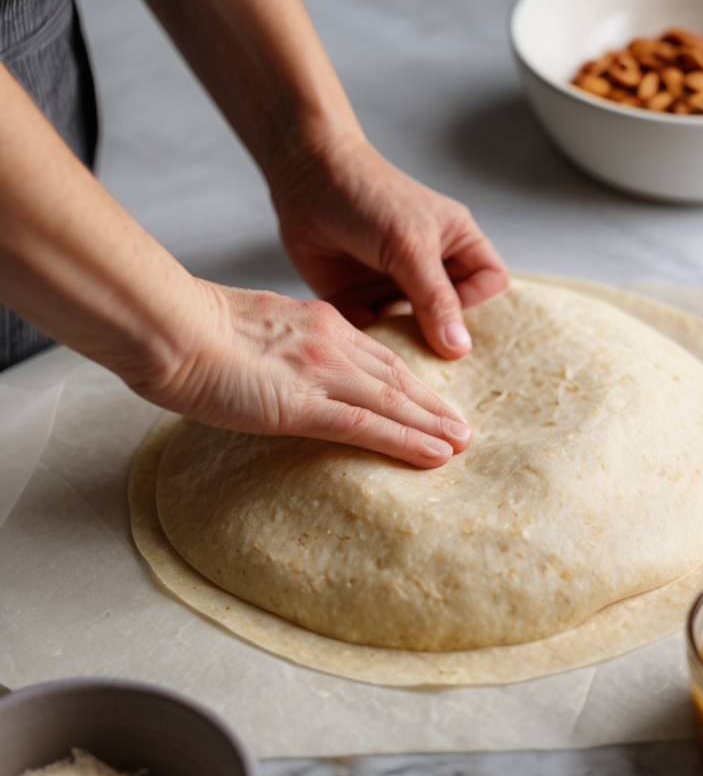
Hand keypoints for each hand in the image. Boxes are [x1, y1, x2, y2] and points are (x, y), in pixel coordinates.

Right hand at [133, 280, 472, 468]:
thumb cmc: (185, 328)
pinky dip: (406, 441)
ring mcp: (321, 372)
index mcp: (315, 321)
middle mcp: (330, 343)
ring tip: (462, 443)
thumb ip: (273, 346)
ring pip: (392, 401)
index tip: (426, 397)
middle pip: (395, 377)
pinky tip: (434, 454)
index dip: (405, 380)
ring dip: (432, 424)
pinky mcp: (305, 405)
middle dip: (431, 403)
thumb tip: (275, 367)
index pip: (374, 355)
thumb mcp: (244, 327)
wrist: (167, 326)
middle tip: (461, 425)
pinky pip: (368, 426)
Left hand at [271, 132, 509, 359]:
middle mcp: (431, 270)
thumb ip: (436, 299)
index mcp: (457, 244)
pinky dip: (369, 335)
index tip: (453, 316)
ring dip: (403, 340)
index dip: (479, 304)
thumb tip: (460, 348)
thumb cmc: (368, 197)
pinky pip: (376, 332)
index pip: (491, 285)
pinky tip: (357, 326)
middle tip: (430, 357)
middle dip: (443, 337)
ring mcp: (396, 287)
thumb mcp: (411, 247)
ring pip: (415, 332)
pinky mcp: (361, 300)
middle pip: (454, 318)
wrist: (305, 179)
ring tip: (391, 344)